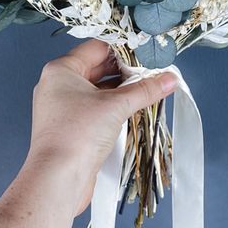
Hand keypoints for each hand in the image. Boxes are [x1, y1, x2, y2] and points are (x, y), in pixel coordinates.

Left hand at [28, 40, 176, 213]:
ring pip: (98, 90)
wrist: (58, 179)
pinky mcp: (70, 127)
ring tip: (149, 90)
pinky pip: (95, 109)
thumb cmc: (77, 135)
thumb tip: (169, 79)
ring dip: (122, 91)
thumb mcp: (116, 106)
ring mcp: (63, 108)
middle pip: (98, 69)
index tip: (147, 51)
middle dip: (126, 71)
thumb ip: (145, 90)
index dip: (123, 48)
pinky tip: (134, 109)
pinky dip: (114, 107)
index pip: (96, 48)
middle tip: (153, 71)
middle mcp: (58, 86)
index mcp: (61, 70)